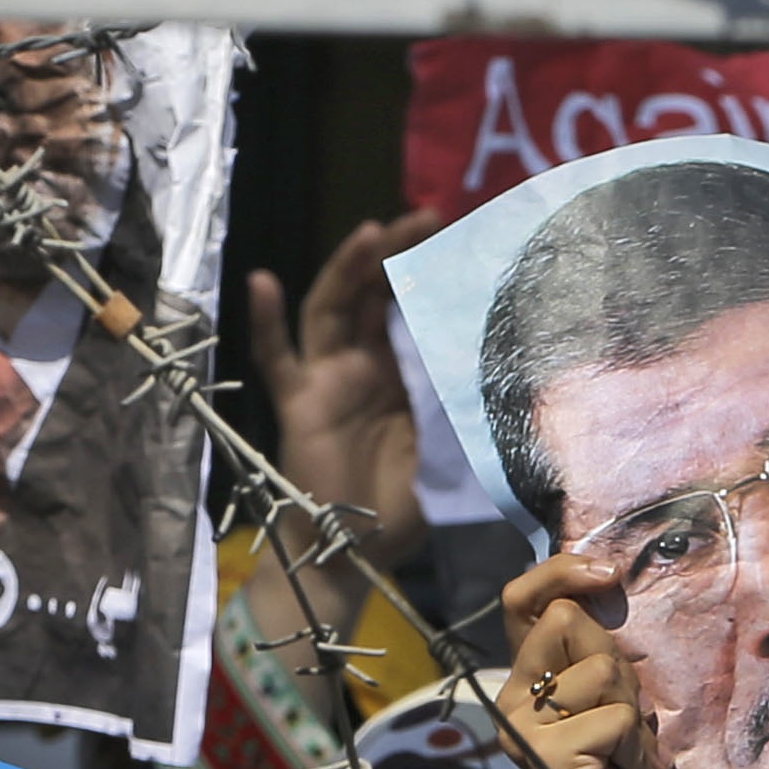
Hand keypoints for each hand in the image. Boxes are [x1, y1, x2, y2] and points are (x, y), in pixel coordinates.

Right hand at [248, 209, 438, 564]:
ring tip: (373, 232)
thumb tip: (508, 372)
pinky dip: (264, 321)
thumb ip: (464, 409)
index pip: (414, 309)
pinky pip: (276, 357)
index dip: (433, 274)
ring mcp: (327, 379)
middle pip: (374, 294)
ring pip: (331, 308)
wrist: (354, 552)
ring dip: (347, 268)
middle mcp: (363, 365)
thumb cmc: (401, 505)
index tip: (466, 236)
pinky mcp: (298, 402)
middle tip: (427, 216)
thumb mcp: (448, 449)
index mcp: (401, 374)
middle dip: (397, 254)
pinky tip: (260, 280)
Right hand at [498, 558, 666, 768]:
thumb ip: (594, 650)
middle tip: (627, 711)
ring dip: (635, 712)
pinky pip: (615, 719)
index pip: (520, 600)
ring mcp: (521, 727)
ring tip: (634, 751)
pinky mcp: (544, 755)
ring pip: (601, 670)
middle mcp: (510, 697)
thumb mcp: (607, 693)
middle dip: (616, 659)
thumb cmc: (618, 760)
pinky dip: (641, 748)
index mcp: (523, 676)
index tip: (608, 574)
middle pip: (568, 621)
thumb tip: (606, 580)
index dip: (561, 573)